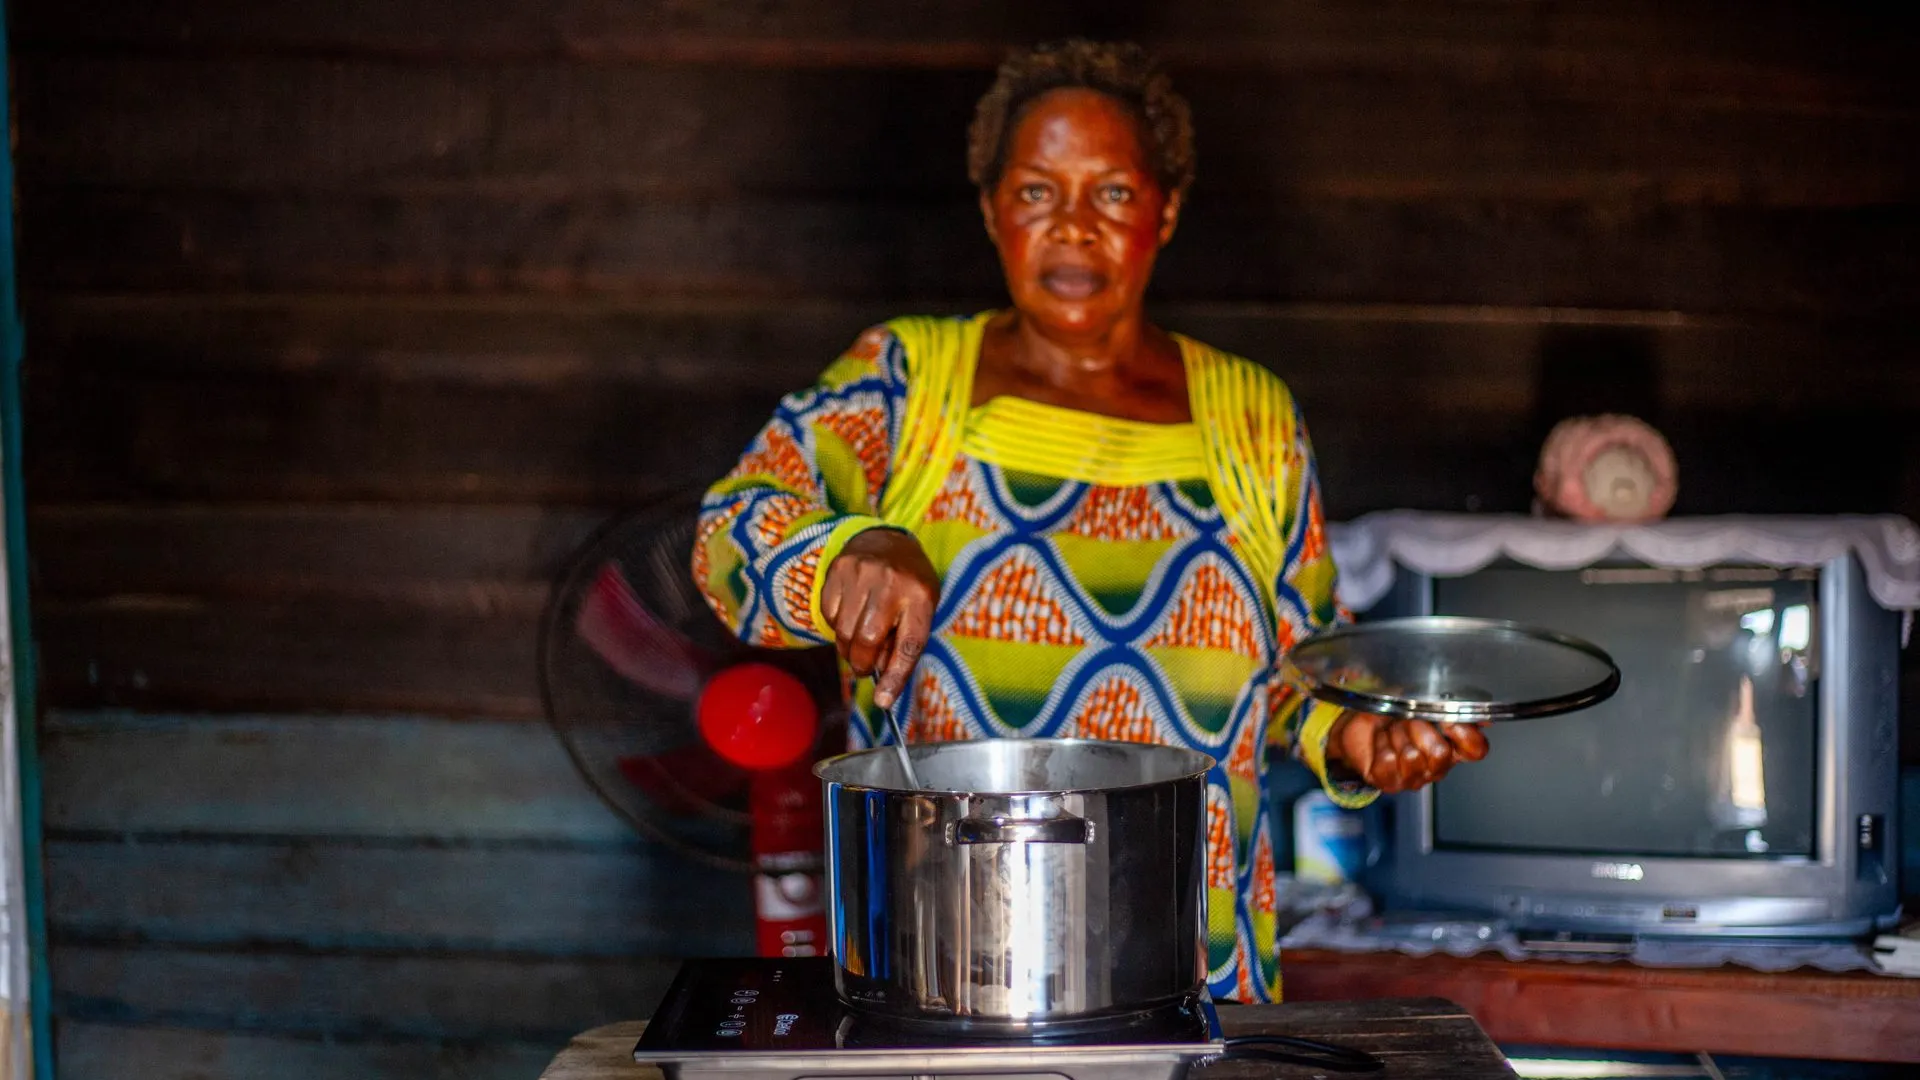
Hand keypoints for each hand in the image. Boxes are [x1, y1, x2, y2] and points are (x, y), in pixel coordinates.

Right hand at [819, 528, 939, 709]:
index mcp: (920, 596)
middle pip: (867, 641)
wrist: (887, 541)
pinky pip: (829, 615)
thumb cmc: (909, 587)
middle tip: (865, 669)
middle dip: (863, 664)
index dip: (895, 676)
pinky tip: (850, 615)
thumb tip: (882, 685)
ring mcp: (862, 572)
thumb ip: (903, 645)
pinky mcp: (838, 570)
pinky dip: (837, 625)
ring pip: (844, 632)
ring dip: (848, 648)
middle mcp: (891, 582)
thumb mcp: (920, 611)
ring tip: (859, 641)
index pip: (908, 645)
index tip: (883, 701)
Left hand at [1327, 713, 1488, 793]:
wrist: (1359, 727)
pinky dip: (1380, 743)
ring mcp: (1413, 778)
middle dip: (1419, 729)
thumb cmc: (1392, 716)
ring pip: (1412, 756)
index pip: (1476, 750)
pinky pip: (1388, 760)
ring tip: (1391, 731)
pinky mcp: (1388, 782)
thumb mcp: (1419, 703)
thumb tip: (1479, 715)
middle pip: (1441, 753)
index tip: (1446, 718)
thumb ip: (1448, 707)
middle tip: (1406, 719)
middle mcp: (1435, 767)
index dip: (1464, 733)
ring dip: (1397, 735)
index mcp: (1452, 747)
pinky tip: (1380, 741)